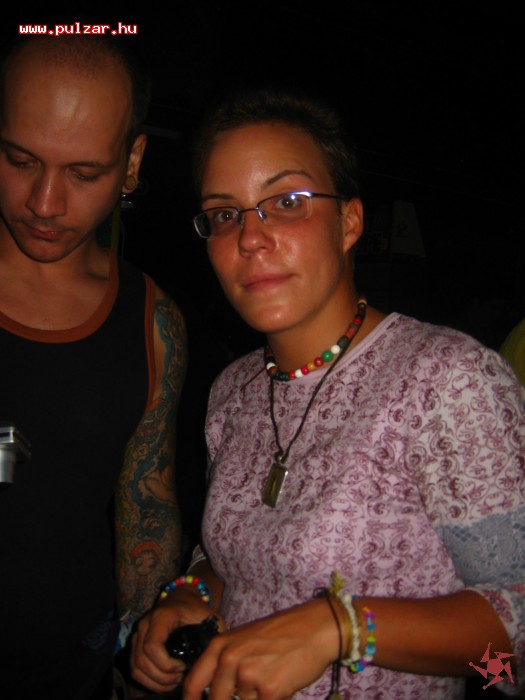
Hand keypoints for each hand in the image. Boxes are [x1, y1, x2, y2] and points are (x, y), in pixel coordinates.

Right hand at [130, 592, 223, 694]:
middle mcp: (145, 624)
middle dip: (161, 677)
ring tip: (173, 682)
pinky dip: (147, 680)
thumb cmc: (196, 608)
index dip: (165, 664)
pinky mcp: (136, 643)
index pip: (152, 645)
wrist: (182, 596)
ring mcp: (138, 634)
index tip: (182, 668)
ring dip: (154, 681)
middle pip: (142, 660)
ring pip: (136, 667)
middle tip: (180, 679)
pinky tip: (164, 682)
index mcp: (162, 616)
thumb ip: (214, 633)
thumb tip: (216, 657)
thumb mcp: (208, 616)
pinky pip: (134, 667)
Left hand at [183, 598, 338, 699]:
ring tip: (270, 679)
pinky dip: (273, 699)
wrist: (314, 629)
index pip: (193, 684)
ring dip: (256, 698)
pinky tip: (281, 684)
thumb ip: (224, 666)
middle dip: (232, 699)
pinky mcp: (268, 690)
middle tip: (252, 687)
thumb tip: (213, 695)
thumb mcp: (244, 641)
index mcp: (220, 646)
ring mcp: (248, 675)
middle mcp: (230, 659)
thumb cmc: (281, 634)